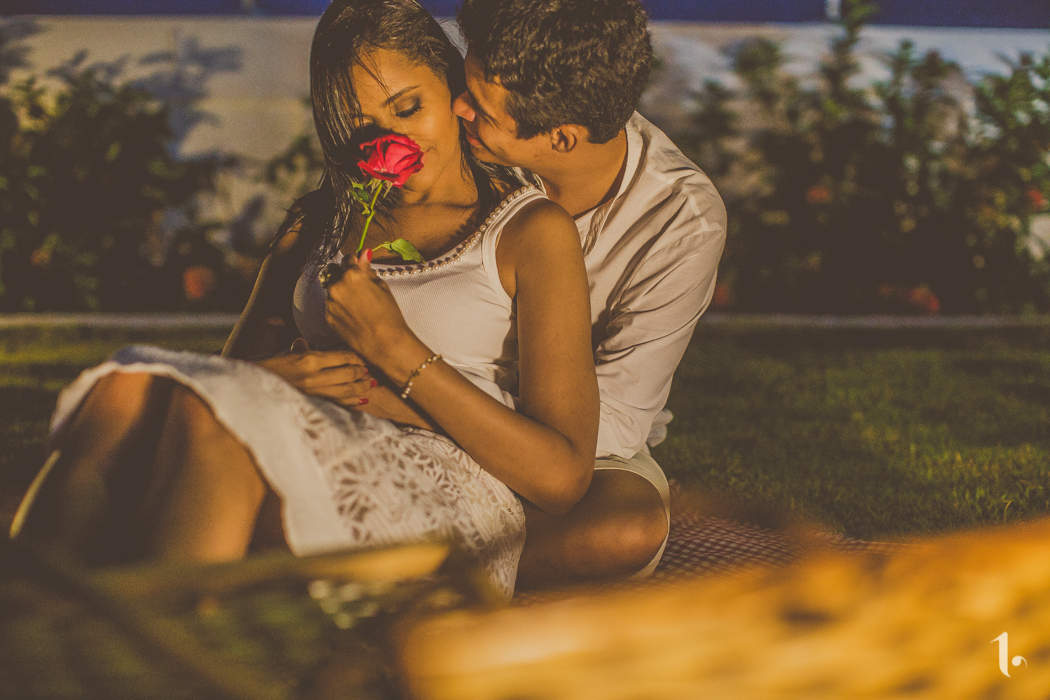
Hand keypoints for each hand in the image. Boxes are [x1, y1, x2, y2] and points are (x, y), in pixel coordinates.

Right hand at [256, 337, 374, 406]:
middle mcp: (315, 377)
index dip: (356, 358)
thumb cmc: (269, 371)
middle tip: (371, 372)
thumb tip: (304, 342)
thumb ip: (300, 349)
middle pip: (349, 374)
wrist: (252, 391)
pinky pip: (339, 405)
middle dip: (362, 373)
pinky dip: (353, 403)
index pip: (343, 357)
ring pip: (348, 391)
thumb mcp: (286, 355)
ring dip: (362, 388)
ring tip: (371, 385)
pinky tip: (361, 401)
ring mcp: (316, 394)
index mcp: (309, 360)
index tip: (362, 359)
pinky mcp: (314, 406)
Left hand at [323, 250, 424, 366]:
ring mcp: (330, 302)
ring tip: (358, 305)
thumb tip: (364, 254)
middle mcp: (336, 286)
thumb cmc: (388, 315)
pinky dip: (339, 306)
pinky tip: (354, 315)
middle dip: (345, 277)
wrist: (384, 343)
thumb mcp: (382, 287)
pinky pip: (331, 305)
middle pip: (335, 273)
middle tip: (359, 288)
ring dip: (341, 292)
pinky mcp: (328, 317)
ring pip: (332, 290)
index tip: (359, 267)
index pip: (347, 259)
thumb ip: (368, 270)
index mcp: (351, 275)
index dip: (355, 262)